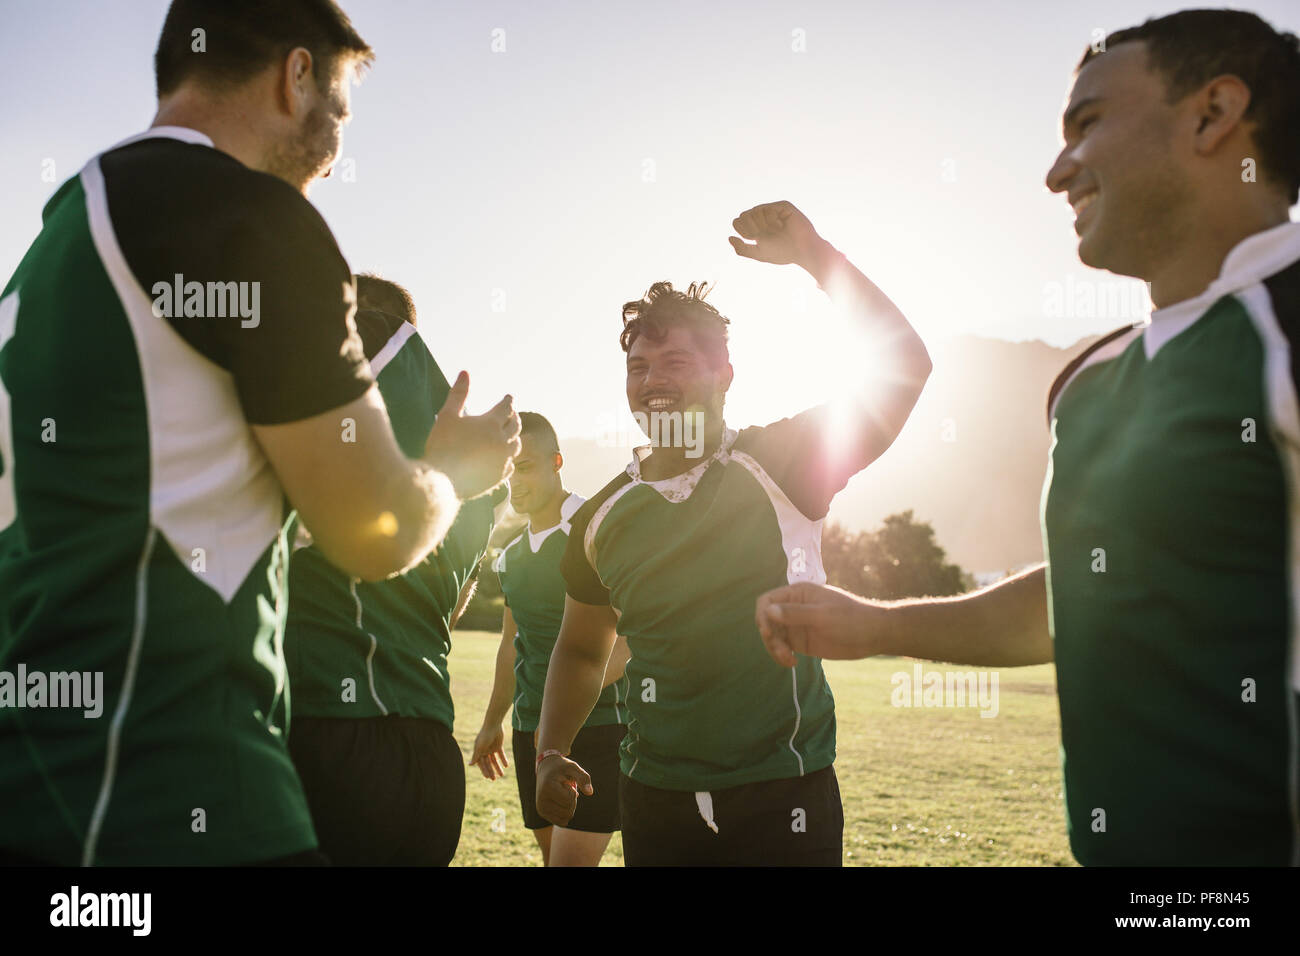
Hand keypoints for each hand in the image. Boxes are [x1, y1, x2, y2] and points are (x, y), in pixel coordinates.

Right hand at [423, 371, 520, 498]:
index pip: (506, 407)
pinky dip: (509, 459)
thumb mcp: (447, 415)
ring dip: (515, 437)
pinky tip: (506, 459)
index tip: (509, 397)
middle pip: (515, 426)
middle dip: (514, 417)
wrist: (441, 479)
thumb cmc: (441, 445)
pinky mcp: (498, 478)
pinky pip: (510, 466)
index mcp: (491, 424)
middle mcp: (502, 442)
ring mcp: (502, 461)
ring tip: (511, 434)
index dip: (508, 401)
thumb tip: (465, 372)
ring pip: (516, 446)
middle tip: (512, 413)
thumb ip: (458, 394)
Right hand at [469, 724, 507, 780]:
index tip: (487, 777)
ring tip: (502, 774)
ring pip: (495, 760)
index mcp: (479, 751)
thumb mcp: (479, 747)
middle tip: (495, 779)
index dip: (484, 770)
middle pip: (488, 763)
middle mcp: (485, 751)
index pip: (481, 763)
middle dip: (491, 771)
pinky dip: (503, 760)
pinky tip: (506, 766)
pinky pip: (501, 754)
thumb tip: (469, 764)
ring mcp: (491, 748)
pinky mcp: (498, 745)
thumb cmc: (485, 735)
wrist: (493, 724)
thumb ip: (475, 756)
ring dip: (498, 767)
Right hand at [535, 753, 592, 825]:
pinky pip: (561, 822)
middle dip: (572, 801)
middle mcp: (541, 800)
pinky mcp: (542, 813)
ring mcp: (540, 808)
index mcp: (548, 787)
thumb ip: (583, 778)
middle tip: (565, 789)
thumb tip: (590, 793)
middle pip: (568, 811)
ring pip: (566, 818)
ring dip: (569, 807)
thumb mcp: (573, 768)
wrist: (546, 768)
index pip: (569, 799)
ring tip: (562, 794)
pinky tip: (560, 802)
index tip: (565, 783)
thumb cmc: (562, 768)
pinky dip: (566, 814)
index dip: (573, 791)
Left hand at [728, 200, 826, 267]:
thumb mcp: (758, 254)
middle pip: (744, 215)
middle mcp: (764, 218)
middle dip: (751, 228)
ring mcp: (773, 210)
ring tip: (775, 230)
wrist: (802, 251)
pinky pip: (767, 208)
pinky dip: (771, 220)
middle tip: (763, 235)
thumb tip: (730, 237)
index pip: (738, 221)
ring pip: (755, 210)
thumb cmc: (783, 253)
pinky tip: (781, 226)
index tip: (753, 238)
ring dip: (763, 224)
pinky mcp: (783, 206)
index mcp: (757, 228)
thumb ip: (742, 248)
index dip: (742, 230)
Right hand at [754, 581, 884, 666]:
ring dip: (775, 649)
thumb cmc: (851, 618)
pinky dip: (782, 656)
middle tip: (783, 651)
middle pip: (766, 621)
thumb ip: (795, 613)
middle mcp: (793, 608)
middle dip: (770, 638)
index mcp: (797, 594)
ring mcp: (797, 626)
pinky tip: (793, 663)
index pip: (767, 601)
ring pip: (773, 637)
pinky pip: (783, 648)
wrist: (873, 635)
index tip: (769, 632)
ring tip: (789, 660)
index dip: (762, 616)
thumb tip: (768, 610)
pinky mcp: (802, 642)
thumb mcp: (823, 615)